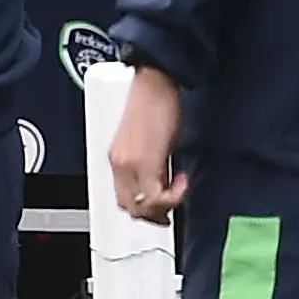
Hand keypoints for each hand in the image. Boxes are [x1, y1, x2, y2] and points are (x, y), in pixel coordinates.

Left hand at [109, 64, 189, 223]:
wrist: (154, 84)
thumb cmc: (154, 104)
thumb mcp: (147, 141)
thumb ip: (148, 164)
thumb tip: (162, 182)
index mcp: (116, 160)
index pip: (123, 199)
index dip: (144, 208)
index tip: (162, 205)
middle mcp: (119, 165)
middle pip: (130, 208)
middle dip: (154, 213)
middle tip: (171, 206)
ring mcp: (129, 165)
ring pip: (143, 206)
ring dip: (164, 205)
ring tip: (178, 189)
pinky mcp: (144, 162)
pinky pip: (157, 196)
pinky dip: (173, 195)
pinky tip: (182, 180)